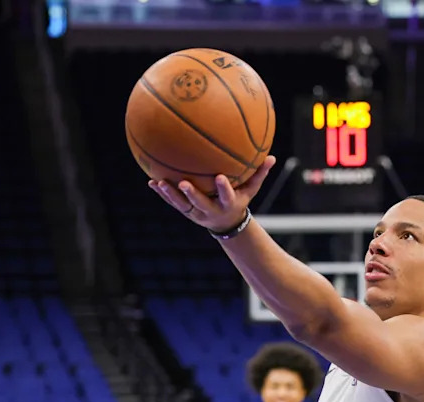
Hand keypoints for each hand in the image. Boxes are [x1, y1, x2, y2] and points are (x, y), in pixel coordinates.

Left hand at [149, 156, 275, 232]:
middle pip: (200, 203)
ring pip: (182, 205)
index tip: (220, 177)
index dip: (224, 189)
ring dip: (171, 195)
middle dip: (192, 194)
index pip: (227, 197)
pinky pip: (173, 203)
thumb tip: (272, 156)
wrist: (225, 223)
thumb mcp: (250, 190)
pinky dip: (162, 194)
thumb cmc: (239, 200)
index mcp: (227, 204)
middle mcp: (210, 210)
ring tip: (160, 183)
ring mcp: (196, 213)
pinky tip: (151, 182)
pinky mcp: (186, 212)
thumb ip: (259, 174)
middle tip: (184, 183)